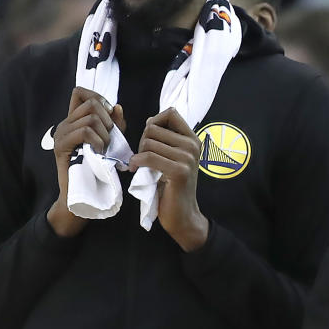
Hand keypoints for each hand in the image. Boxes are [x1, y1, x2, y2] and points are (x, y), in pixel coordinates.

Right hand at [47, 87, 124, 236]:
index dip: (99, 98)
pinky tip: (99, 152)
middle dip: (107, 118)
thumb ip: (115, 125)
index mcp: (75, 120)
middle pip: (90, 102)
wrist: (84, 195)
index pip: (81, 92)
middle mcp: (65, 123)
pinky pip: (84, 131)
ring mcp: (61, 134)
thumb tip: (117, 106)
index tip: (110, 117)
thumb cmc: (99, 170)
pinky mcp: (61, 146)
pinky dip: (98, 140)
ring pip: (89, 116)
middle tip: (110, 139)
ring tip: (105, 149)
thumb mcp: (112, 143)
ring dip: (105, 133)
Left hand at [129, 108, 207, 251]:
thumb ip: (166, 140)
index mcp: (192, 139)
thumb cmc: (172, 187)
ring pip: (148, 142)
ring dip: (138, 153)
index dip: (154, 121)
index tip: (150, 140)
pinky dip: (136, 162)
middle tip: (143, 157)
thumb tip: (150, 120)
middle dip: (142, 140)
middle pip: (153, 127)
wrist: (182, 215)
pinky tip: (135, 169)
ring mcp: (188, 158)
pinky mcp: (179, 171)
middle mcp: (193, 145)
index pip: (170, 112)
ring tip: (141, 166)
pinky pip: (148, 157)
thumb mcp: (172, 158)